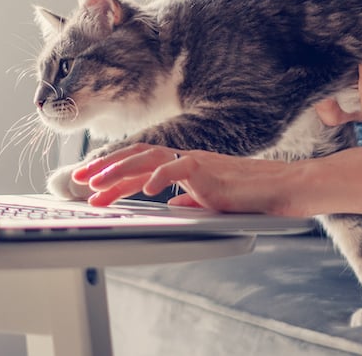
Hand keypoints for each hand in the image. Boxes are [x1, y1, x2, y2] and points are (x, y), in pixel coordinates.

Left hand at [72, 144, 304, 214]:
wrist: (282, 188)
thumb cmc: (252, 196)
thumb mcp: (213, 201)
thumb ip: (193, 200)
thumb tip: (175, 205)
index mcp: (184, 165)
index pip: (141, 163)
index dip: (113, 171)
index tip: (89, 183)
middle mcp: (185, 158)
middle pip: (137, 156)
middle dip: (105, 168)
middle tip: (79, 180)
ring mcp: (196, 161)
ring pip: (149, 158)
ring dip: (120, 172)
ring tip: (98, 185)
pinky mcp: (209, 169)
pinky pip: (179, 169)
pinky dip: (159, 177)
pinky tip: (145, 190)